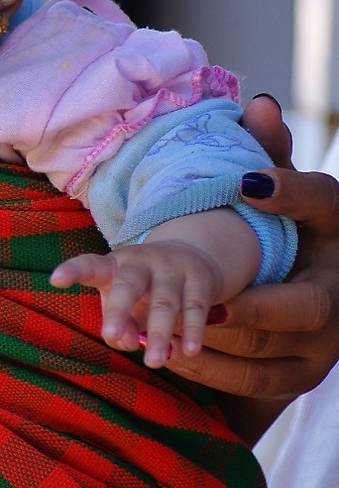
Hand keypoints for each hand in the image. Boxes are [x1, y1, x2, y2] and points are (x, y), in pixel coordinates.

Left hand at [50, 241, 227, 365]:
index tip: (55, 279)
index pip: (90, 265)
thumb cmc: (144, 288)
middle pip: (128, 285)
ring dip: (159, 334)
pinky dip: (192, 331)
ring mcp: (172, 268)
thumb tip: (128, 343)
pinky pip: (195, 308)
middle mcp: (141, 262)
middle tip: (110, 335)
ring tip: (154, 362)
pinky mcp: (199, 279)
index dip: (73, 271)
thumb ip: (119, 326)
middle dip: (119, 310)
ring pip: (165, 303)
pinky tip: (189, 351)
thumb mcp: (126, 304)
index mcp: (114, 265)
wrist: (193, 254)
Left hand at [169, 95, 338, 425]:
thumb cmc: (284, 233)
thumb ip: (269, 155)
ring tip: (165, 328)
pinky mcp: (300, 377)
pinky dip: (209, 371)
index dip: (291, 193)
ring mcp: (326, 342)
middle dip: (251, 307)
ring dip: (217, 341)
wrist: (299, 303)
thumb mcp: (279, 194)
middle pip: (307, 306)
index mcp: (335, 229)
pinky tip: (170, 354)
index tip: (248, 183)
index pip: (325, 203)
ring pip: (275, 348)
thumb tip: (259, 104)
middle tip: (198, 302)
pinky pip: (254, 382)